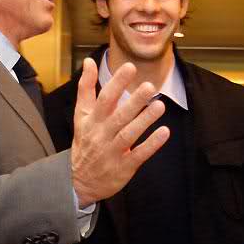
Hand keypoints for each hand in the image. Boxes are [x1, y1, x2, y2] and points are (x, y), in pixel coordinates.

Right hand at [71, 58, 169, 206]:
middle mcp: (101, 135)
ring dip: (145, 120)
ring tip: (160, 105)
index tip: (130, 67)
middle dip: (134, 101)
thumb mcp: (81, 116)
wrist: (79, 181)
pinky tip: (164, 132)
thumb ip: (86, 88)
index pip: (104, 99)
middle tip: (150, 86)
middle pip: (118, 116)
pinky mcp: (123, 167)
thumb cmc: (85, 143)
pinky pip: (138, 155)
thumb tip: (88, 62)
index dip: (117, 83)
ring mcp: (112, 152)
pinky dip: (151, 144)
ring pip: (129, 134)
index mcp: (92, 121)